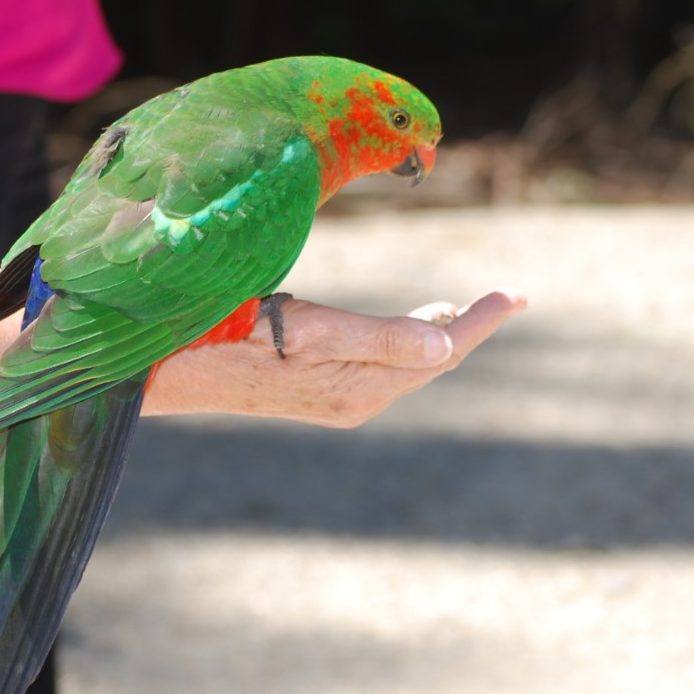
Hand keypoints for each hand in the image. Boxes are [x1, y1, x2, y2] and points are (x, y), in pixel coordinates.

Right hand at [143, 289, 525, 426]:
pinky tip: (408, 328)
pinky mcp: (319, 391)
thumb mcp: (313, 332)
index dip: (482, 320)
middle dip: (470, 327)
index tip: (517, 294)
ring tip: (466, 309)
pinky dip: (407, 342)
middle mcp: (358, 399)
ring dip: (439, 334)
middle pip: (431, 361)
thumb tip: (447, 344)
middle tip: (508, 297)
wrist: (176, 371)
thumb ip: (382, 338)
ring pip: (407, 364)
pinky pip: (383, 367)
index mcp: (364, 387)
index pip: (441, 350)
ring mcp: (339, 398)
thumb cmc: (237, 343)